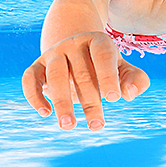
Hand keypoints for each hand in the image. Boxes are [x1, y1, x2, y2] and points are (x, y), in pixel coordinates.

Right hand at [22, 32, 149, 130]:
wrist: (77, 49)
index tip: (114, 99)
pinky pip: (30, 78)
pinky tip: (45, 113)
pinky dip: (34, 95)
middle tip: (97, 125)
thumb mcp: (124, 70)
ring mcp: (54, 53)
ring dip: (62, 101)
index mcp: (97, 40)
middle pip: (81, 71)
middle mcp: (73, 43)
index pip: (102, 55)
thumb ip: (136, 80)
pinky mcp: (37, 65)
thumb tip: (128, 94)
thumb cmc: (106, 66)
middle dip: (90, 100)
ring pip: (55, 74)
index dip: (108, 75)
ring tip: (69, 126)